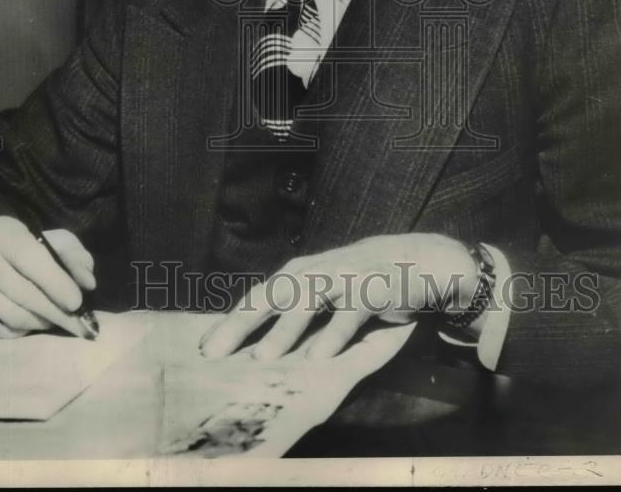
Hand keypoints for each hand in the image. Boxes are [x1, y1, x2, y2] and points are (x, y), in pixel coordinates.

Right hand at [0, 216, 96, 338]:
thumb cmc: (18, 251)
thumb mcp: (45, 240)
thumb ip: (72, 255)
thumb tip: (88, 282)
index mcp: (2, 232)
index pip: (30, 257)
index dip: (55, 281)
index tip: (77, 302)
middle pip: (24, 293)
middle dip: (56, 311)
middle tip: (77, 324)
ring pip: (15, 316)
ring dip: (42, 323)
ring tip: (54, 320)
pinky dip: (19, 333)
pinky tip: (26, 323)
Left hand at [201, 233, 476, 360]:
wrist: (417, 263)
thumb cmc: (359, 284)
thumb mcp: (325, 293)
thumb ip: (297, 315)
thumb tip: (255, 351)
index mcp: (297, 274)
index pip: (256, 298)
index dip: (228, 322)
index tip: (203, 351)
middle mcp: (314, 272)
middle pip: (270, 296)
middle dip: (241, 325)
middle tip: (215, 354)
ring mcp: (342, 277)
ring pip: (306, 301)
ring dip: (284, 330)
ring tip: (263, 359)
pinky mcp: (370, 289)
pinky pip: (347, 315)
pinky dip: (331, 336)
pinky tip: (317, 358)